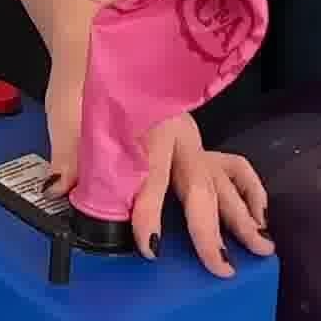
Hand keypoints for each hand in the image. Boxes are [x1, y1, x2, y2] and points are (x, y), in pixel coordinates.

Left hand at [50, 105, 273, 275]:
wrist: (100, 53)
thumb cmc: (83, 87)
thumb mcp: (67, 116)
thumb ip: (69, 155)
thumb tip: (58, 189)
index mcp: (147, 124)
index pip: (151, 176)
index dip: (149, 212)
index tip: (149, 244)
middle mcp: (179, 133)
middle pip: (199, 186)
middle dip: (209, 230)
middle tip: (220, 267)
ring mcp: (193, 138)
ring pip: (222, 181)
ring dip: (242, 216)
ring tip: (261, 248)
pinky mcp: (197, 143)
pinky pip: (233, 167)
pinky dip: (250, 191)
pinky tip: (259, 217)